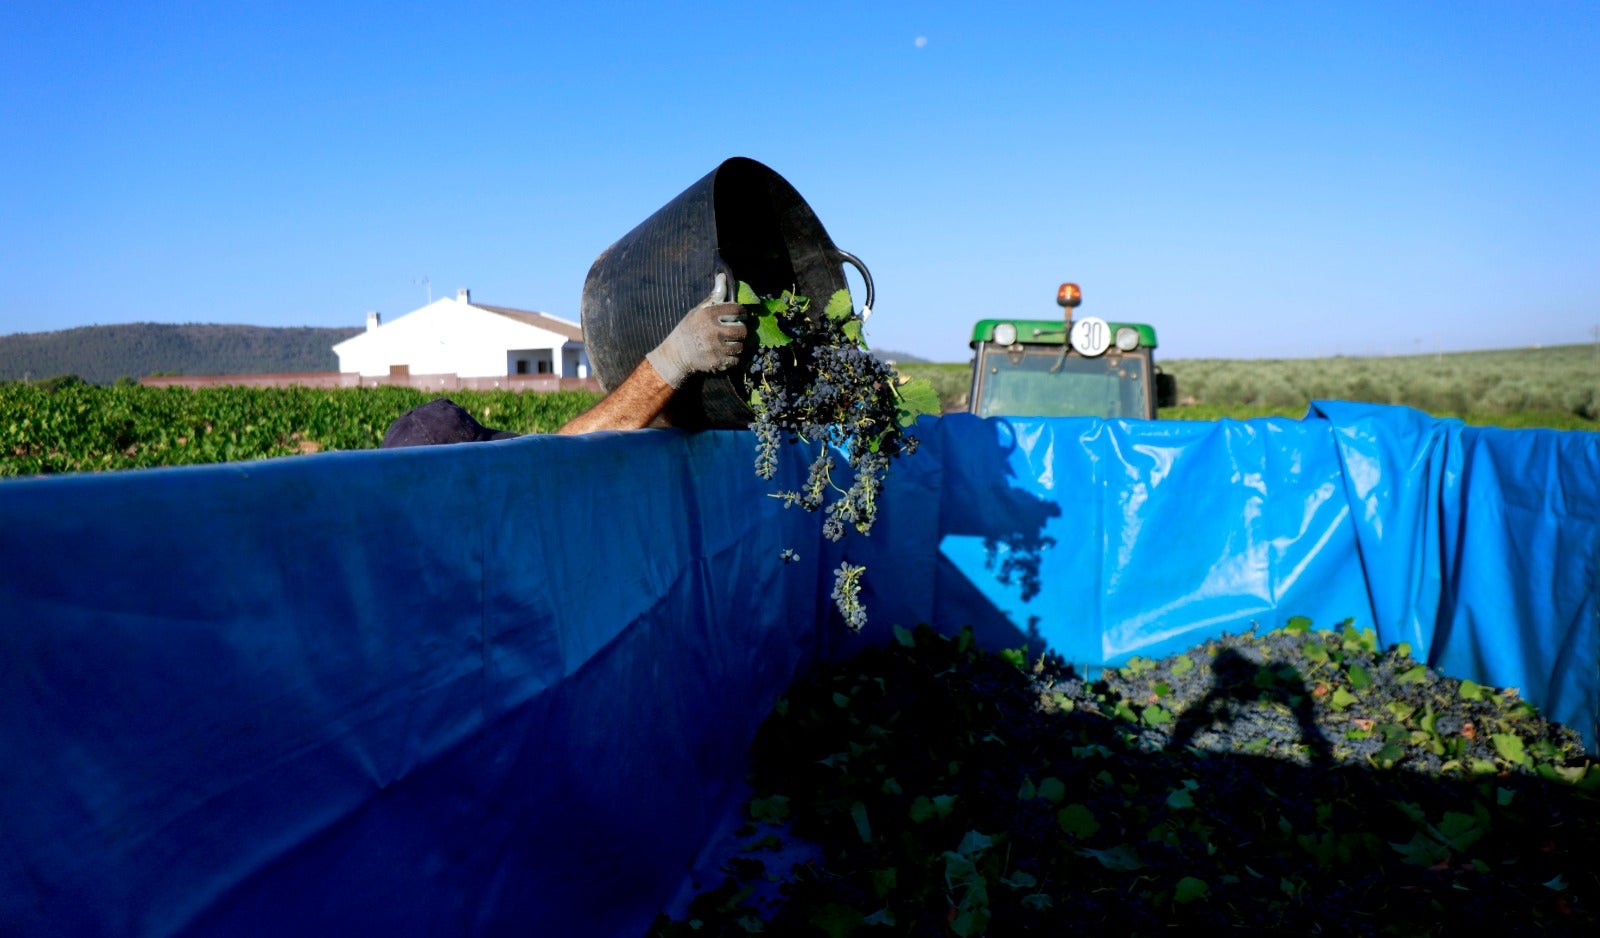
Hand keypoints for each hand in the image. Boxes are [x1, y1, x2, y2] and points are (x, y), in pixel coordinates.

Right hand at [644, 272, 747, 388]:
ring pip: (740, 346)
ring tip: (730, 343)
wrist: (676, 354)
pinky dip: (733, 357)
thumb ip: (714, 296)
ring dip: (737, 345)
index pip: (737, 309)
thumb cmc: (689, 329)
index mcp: (709, 315)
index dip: (742, 312)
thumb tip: (722, 275)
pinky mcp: (717, 362)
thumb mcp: (698, 310)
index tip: (740, 315)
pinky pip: (735, 359)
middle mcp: (713, 330)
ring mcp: (715, 348)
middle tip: (736, 331)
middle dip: (741, 330)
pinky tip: (725, 353)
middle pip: (742, 329)